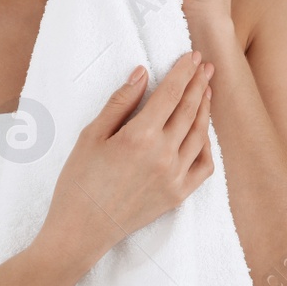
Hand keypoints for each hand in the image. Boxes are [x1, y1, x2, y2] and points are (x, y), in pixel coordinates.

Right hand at [42, 51, 214, 260]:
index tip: (193, 56)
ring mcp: (175, 177)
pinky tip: (203, 132)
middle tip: (206, 65)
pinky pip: (203, 165)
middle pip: (190, 109)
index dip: (184, 71)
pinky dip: (207, 145)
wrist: (82, 229)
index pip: (171, 93)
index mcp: (140, 136)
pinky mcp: (178, 195)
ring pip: (200, 134)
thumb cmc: (79, 181)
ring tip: (206, 90)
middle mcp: (164, 155)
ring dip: (205, 108)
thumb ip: (120, 102)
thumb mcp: (91, 135)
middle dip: (199, 83)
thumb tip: (142, 73)